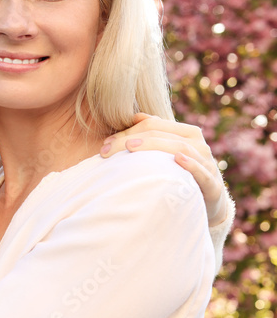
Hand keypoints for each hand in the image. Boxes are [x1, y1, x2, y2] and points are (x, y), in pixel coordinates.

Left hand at [101, 113, 228, 225]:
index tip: (105, 144)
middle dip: (130, 139)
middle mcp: (198, 144)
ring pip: (180, 147)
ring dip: (153, 146)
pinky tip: (177, 159)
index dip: (128, 131)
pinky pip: (201, 171)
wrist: (209, 201)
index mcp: (187, 133)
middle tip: (106, 149)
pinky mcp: (212, 183)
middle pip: (161, 134)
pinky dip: (190, 164)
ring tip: (130, 147)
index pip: (153, 124)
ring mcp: (207, 162)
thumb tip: (135, 116)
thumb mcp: (168, 153)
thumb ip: (155, 134)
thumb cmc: (182, 174)